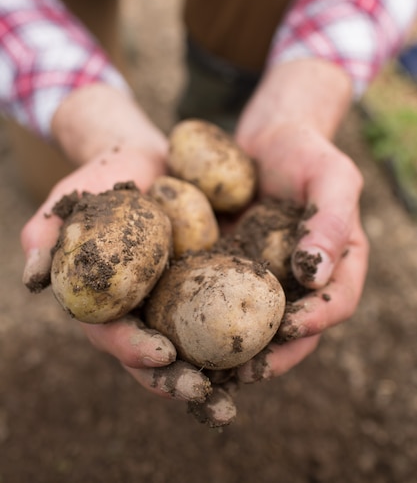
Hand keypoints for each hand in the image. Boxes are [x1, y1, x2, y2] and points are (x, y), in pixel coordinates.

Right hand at [20, 143, 237, 422]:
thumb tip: (30, 279)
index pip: (114, 336)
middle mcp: (145, 309)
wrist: (148, 159)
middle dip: (181, 380)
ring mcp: (179, 300)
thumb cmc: (102, 180)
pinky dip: (249, 327)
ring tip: (250, 381)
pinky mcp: (210, 282)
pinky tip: (277, 338)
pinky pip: (229, 308)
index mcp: (107, 302)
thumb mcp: (69, 201)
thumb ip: (45, 236)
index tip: (160, 353)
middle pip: (160, 356)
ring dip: (222, 369)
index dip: (132, 349)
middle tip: (208, 396)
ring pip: (199, 344)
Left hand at [233, 58, 368, 381]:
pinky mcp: (234, 270)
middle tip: (245, 372)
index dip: (318, 322)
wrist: (266, 139)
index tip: (291, 330)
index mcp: (339, 263)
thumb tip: (317, 274)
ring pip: (257, 324)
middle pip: (297, 331)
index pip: (338, 302)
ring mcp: (268, 277)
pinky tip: (181, 328)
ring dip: (236, 351)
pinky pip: (222, 299)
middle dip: (273, 355)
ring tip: (207, 366)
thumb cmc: (305, 151)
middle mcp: (304, 280)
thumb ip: (331, 219)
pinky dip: (206, 318)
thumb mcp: (330, 175)